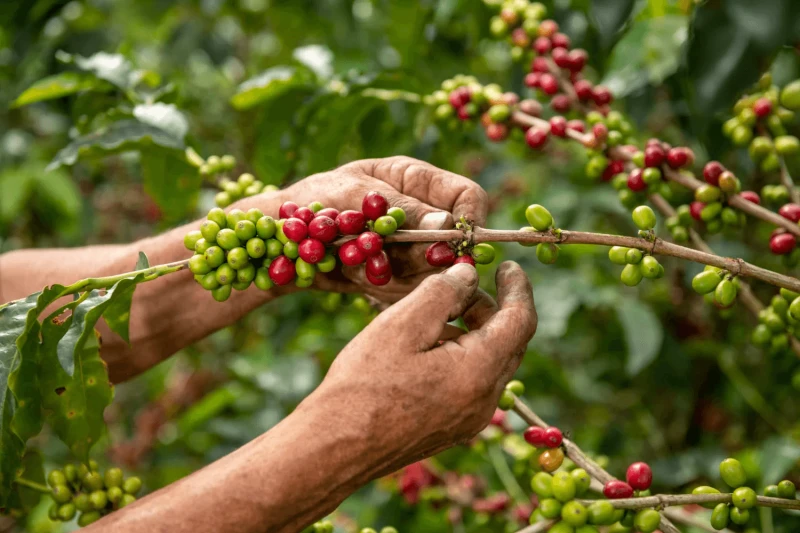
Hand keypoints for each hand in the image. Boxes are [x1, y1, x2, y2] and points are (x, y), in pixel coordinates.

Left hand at [279, 156, 488, 301]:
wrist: (281, 241)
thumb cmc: (314, 202)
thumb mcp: (353, 194)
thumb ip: (401, 209)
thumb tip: (447, 224)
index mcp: (417, 180)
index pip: (467, 196)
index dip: (469, 219)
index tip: (456, 244)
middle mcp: (422, 215)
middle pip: (456, 241)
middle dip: (429, 256)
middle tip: (392, 260)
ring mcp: (412, 248)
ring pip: (435, 271)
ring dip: (399, 273)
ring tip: (356, 260)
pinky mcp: (399, 276)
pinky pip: (411, 291)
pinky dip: (384, 288)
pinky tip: (354, 274)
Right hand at [309, 261, 536, 477]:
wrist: (335, 447)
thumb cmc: (364, 384)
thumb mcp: (402, 324)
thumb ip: (443, 292)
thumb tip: (469, 275)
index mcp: (479, 372)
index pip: (520, 321)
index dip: (518, 288)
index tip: (506, 265)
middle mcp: (484, 401)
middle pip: (508, 342)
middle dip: (490, 308)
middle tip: (459, 285)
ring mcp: (469, 420)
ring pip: (489, 363)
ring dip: (473, 332)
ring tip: (432, 315)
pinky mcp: (452, 429)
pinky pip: (472, 383)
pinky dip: (461, 355)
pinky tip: (424, 348)